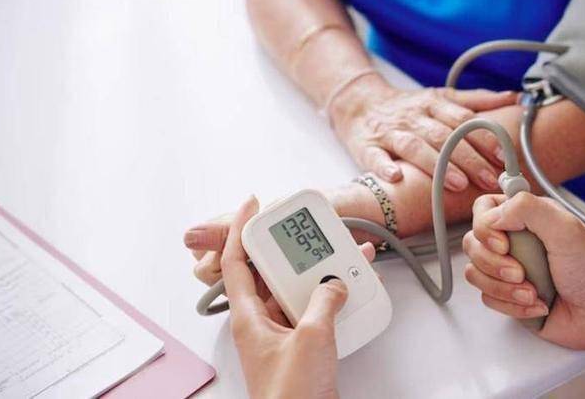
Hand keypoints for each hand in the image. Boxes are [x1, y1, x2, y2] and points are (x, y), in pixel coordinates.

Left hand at [219, 196, 375, 398]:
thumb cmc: (291, 397)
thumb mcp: (311, 339)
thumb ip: (324, 302)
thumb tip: (334, 283)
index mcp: (248, 317)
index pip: (236, 262)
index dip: (239, 230)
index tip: (250, 205)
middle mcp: (261, 322)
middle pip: (269, 271)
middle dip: (289, 247)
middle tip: (304, 226)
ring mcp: (282, 333)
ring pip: (294, 289)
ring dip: (315, 271)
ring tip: (339, 251)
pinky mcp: (301, 344)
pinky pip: (311, 309)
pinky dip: (328, 295)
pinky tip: (348, 286)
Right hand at [330, 77, 516, 188]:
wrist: (359, 103)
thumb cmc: (406, 107)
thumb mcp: (440, 97)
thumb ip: (475, 100)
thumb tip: (514, 97)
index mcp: (433, 104)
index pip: (462, 121)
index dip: (484, 137)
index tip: (504, 156)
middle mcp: (413, 117)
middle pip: (444, 136)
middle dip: (469, 158)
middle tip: (489, 179)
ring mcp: (389, 133)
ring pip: (414, 146)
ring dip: (436, 164)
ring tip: (457, 183)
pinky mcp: (367, 147)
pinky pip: (376, 157)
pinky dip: (385, 167)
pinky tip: (396, 177)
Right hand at [463, 192, 584, 356]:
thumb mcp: (566, 230)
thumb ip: (528, 209)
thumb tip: (492, 214)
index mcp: (526, 218)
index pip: (483, 209)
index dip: (484, 227)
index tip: (503, 243)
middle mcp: (513, 240)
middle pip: (472, 242)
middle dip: (494, 263)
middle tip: (520, 272)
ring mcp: (506, 268)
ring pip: (475, 272)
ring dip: (504, 287)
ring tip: (533, 291)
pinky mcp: (505, 294)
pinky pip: (486, 297)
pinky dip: (511, 304)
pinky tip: (535, 303)